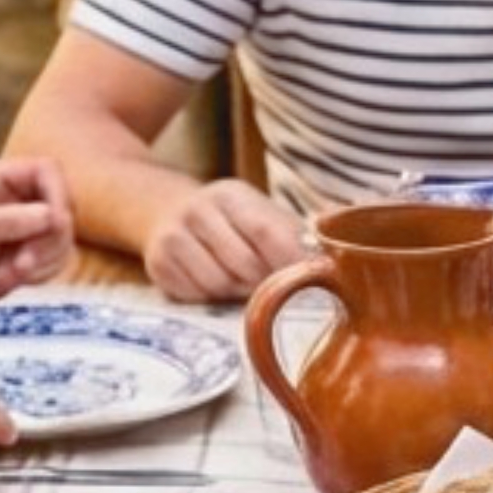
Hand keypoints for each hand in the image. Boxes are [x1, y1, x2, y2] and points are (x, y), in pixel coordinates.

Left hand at [0, 158, 75, 309]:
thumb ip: (7, 221)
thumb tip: (53, 215)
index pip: (48, 172)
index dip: (58, 194)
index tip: (56, 223)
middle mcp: (17, 199)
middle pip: (63, 208)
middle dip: (49, 240)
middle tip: (22, 264)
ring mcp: (26, 228)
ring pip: (64, 239)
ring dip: (43, 262)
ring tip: (5, 274)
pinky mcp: (30, 254)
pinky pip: (56, 262)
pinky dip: (40, 275)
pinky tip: (7, 279)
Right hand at [142, 179, 305, 302]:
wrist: (165, 210)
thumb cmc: (231, 222)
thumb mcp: (259, 212)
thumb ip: (293, 232)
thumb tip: (335, 248)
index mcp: (232, 195)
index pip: (266, 232)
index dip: (290, 262)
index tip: (310, 281)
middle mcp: (198, 210)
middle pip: (245, 265)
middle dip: (265, 283)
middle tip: (273, 286)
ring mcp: (173, 236)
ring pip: (219, 284)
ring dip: (237, 292)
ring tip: (241, 281)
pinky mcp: (157, 263)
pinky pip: (195, 295)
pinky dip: (210, 297)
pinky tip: (213, 282)